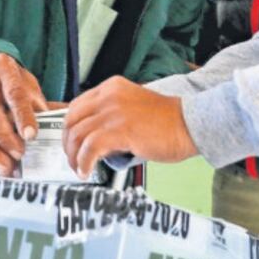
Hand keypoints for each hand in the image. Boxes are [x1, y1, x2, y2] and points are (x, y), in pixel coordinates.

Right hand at [0, 52, 46, 176]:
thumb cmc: (10, 78)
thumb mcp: (27, 81)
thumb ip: (36, 103)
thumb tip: (49, 131)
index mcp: (2, 67)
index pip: (13, 93)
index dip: (23, 116)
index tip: (32, 136)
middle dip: (4, 139)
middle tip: (19, 156)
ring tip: (5, 167)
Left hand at [63, 76, 197, 178]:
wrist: (190, 124)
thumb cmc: (168, 121)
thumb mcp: (133, 107)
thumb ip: (112, 116)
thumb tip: (94, 138)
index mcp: (111, 87)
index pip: (77, 106)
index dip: (70, 128)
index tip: (72, 143)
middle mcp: (109, 96)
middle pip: (72, 120)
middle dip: (68, 144)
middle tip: (72, 159)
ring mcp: (113, 112)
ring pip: (78, 135)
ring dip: (74, 156)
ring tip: (79, 169)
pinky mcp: (120, 130)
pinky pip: (90, 148)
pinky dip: (84, 162)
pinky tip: (87, 171)